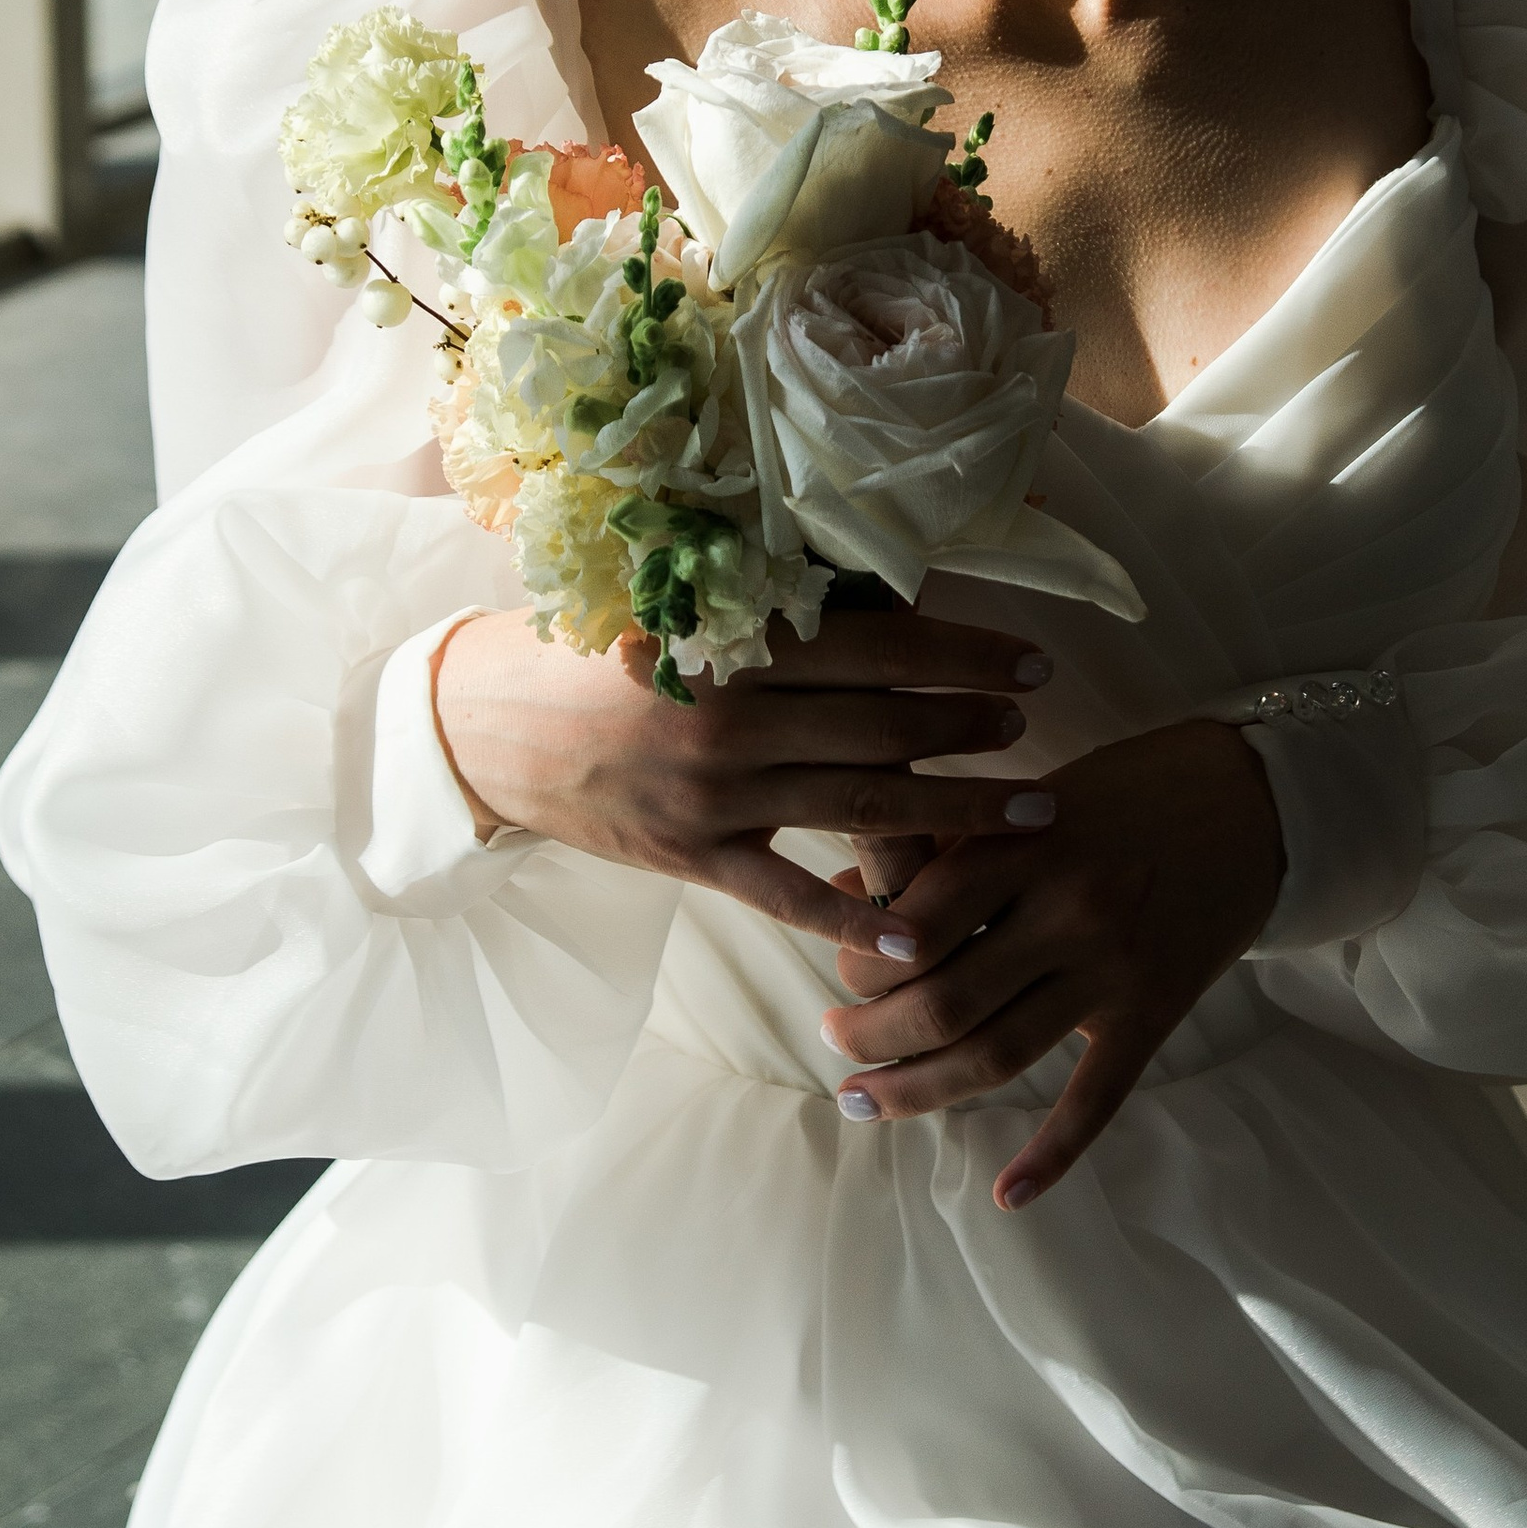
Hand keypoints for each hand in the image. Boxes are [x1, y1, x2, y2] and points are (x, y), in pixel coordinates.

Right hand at [432, 604, 1057, 951]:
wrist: (490, 725)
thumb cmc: (598, 652)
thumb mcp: (681, 607)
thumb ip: (777, 608)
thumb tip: (892, 593)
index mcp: (737, 642)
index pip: (880, 645)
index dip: (966, 653)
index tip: (1033, 662)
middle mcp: (734, 718)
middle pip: (887, 725)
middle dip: (975, 728)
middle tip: (1036, 729)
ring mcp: (716, 794)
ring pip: (861, 805)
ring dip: (956, 811)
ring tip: (1029, 814)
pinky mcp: (695, 856)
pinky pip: (790, 895)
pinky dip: (857, 919)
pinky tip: (922, 933)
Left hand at [817, 718, 1284, 1207]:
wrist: (1252, 801)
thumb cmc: (1126, 791)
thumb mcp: (1029, 804)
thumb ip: (945, 852)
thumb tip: (845, 896)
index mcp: (1027, 845)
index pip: (915, 926)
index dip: (862, 962)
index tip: (842, 973)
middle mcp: (1069, 911)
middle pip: (944, 1002)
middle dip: (871, 1036)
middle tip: (835, 1042)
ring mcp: (1114, 969)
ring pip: (997, 1056)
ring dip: (917, 1090)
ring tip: (863, 1099)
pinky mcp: (1154, 1013)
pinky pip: (1095, 1100)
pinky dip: (1050, 1154)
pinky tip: (1006, 1194)